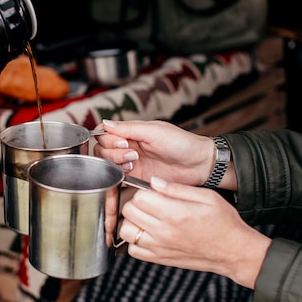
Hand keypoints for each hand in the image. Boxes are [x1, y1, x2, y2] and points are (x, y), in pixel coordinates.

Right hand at [94, 119, 218, 187]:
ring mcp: (131, 163)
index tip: (123, 142)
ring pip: (107, 163)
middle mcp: (129, 147)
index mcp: (132, 132)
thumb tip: (106, 123)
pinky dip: (118, 174)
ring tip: (133, 161)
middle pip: (102, 149)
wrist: (199, 164)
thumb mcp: (154, 130)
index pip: (105, 134)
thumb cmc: (182, 143)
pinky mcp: (135, 178)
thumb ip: (128, 128)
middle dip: (112, 151)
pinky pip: (117, 177)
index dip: (109, 139)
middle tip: (131, 153)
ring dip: (116, 162)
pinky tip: (131, 171)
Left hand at [118, 177, 270, 288]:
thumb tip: (154, 182)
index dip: (143, 191)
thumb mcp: (207, 197)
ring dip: (132, 221)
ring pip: (126, 231)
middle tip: (149, 203)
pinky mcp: (159, 259)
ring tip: (146, 218)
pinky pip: (132, 250)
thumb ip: (177, 188)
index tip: (153, 192)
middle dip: (136, 203)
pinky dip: (135, 241)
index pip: (139, 197)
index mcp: (175, 213)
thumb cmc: (224, 223)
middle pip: (129, 211)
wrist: (233, 252)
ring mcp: (159, 247)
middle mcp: (164, 232)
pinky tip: (147, 234)